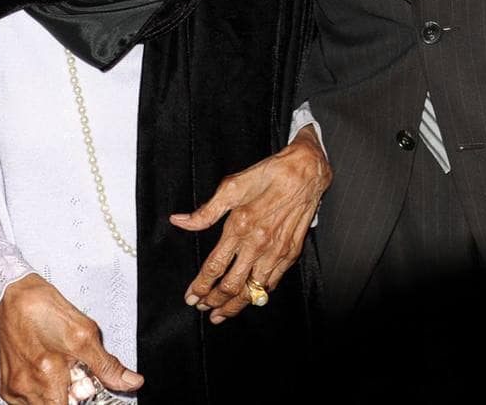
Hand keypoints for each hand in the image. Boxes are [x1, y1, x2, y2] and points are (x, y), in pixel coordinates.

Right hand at [0, 273, 142, 404]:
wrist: (12, 296)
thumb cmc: (45, 308)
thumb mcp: (85, 332)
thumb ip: (107, 365)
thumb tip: (131, 382)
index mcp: (49, 375)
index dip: (84, 401)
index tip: (90, 390)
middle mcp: (28, 387)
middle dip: (72, 399)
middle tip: (77, 379)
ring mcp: (15, 390)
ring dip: (56, 396)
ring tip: (61, 373)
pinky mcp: (7, 387)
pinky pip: (28, 402)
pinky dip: (42, 394)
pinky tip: (47, 374)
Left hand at [172, 125, 331, 322]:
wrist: (305, 172)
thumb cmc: (268, 175)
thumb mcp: (232, 186)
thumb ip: (206, 211)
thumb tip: (179, 221)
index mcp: (240, 226)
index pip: (214, 267)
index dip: (200, 286)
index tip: (190, 296)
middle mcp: (258, 244)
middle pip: (231, 286)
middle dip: (213, 302)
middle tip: (202, 307)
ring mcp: (276, 251)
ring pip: (252, 291)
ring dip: (234, 306)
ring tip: (220, 314)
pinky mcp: (291, 253)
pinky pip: (272, 283)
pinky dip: (258, 295)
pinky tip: (249, 297)